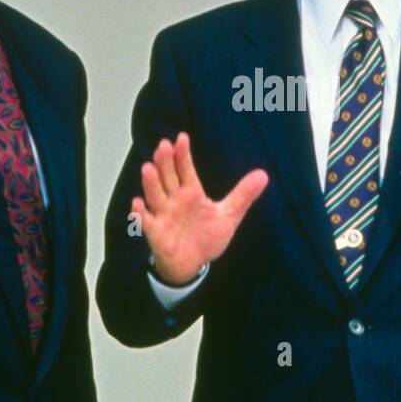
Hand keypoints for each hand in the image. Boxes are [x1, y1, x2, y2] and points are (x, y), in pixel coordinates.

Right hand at [132, 132, 268, 284]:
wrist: (193, 264)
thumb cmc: (206, 236)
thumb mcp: (228, 215)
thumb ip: (243, 195)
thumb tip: (263, 175)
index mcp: (191, 193)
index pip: (186, 170)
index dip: (183, 154)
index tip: (182, 137)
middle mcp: (175, 200)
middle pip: (168, 178)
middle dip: (165, 162)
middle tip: (164, 145)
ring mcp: (163, 215)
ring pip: (155, 195)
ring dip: (151, 183)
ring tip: (148, 168)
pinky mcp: (156, 233)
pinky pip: (146, 221)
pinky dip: (140, 213)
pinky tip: (137, 203)